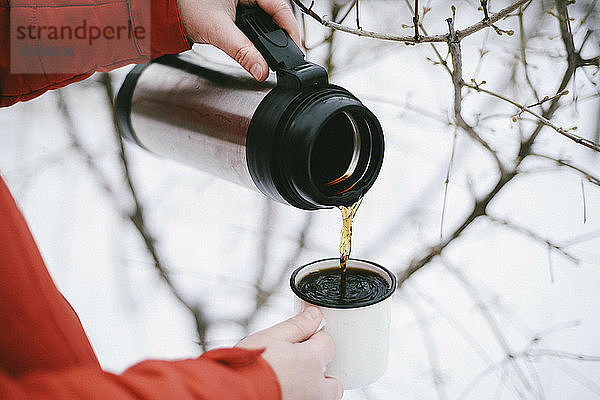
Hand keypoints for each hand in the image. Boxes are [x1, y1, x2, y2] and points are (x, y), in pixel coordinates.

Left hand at [177, 0, 300, 80]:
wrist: (167, 10)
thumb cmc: (187, 6)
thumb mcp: (218, 30)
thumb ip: (241, 51)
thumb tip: (261, 70)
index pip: (282, 9)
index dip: (291, 31)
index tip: (296, 51)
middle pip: (277, 16)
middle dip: (282, 38)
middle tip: (287, 58)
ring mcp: (245, 2)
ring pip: (267, 21)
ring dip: (271, 39)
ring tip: (276, 56)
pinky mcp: (238, 11)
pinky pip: (256, 24)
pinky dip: (259, 38)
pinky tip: (260, 49)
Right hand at [237, 307, 342, 399]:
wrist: (229, 393)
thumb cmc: (245, 368)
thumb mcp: (270, 337)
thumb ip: (297, 326)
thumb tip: (314, 316)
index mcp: (311, 362)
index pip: (328, 344)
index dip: (315, 338)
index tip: (301, 340)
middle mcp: (315, 388)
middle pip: (333, 380)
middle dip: (321, 371)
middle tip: (298, 364)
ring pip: (322, 396)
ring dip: (312, 388)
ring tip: (290, 381)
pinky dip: (300, 395)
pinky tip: (284, 389)